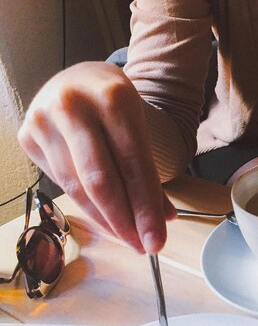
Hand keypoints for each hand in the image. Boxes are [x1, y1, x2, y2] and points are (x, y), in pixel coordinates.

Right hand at [18, 62, 175, 253]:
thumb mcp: (140, 124)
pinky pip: (61, 184)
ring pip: (77, 188)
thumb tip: (163, 218)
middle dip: (125, 221)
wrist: (79, 78)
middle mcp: (73, 106)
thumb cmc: (114, 104)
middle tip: (144, 247)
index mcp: (113, 97)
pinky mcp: (28, 137)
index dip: (146, 207)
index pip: (134, 164)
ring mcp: (44, 121)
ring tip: (128, 239)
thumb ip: (150, 170)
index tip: (158, 238)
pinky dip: (86, 208)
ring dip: (106, 221)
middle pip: (101, 180)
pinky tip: (104, 221)